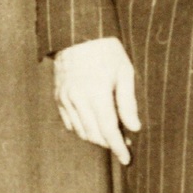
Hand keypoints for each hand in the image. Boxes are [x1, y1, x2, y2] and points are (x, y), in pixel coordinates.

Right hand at [54, 37, 140, 166]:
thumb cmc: (106, 50)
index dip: (118, 147)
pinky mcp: (58, 96)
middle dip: (110, 143)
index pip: (108, 130)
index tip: (127, 159)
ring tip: (111, 133)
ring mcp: (65, 98)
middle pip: (94, 134)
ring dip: (96, 138)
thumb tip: (134, 128)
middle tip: (124, 142)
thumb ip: (128, 103)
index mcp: (96, 93)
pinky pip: (69, 123)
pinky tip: (94, 124)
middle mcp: (77, 98)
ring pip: (81, 131)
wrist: (78, 33)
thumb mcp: (124, 72)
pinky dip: (82, 129)